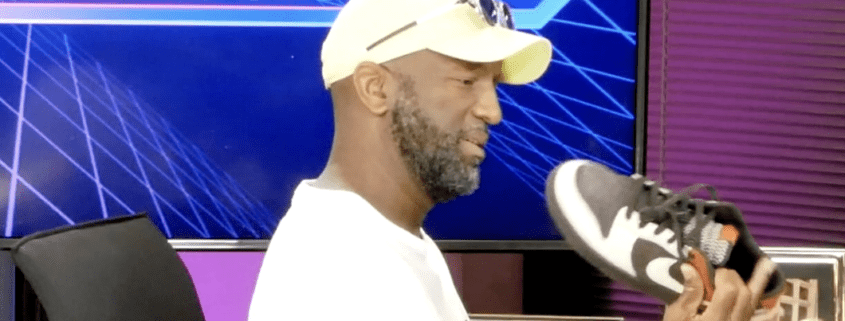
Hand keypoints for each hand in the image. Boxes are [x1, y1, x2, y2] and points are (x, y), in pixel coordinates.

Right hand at [663, 258, 777, 320]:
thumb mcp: (676, 316)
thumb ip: (688, 293)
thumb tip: (690, 266)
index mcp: (715, 319)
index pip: (729, 291)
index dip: (722, 275)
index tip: (710, 270)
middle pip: (744, 294)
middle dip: (734, 278)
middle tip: (719, 272)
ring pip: (754, 302)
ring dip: (758, 283)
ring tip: (765, 264)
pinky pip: (757, 316)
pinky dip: (765, 306)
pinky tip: (774, 299)